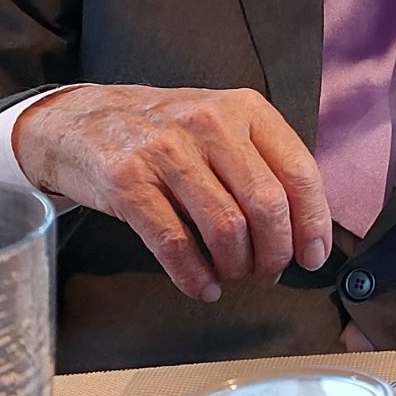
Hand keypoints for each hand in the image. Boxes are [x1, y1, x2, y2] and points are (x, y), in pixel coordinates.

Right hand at [13, 85, 332, 300]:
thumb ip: (263, 162)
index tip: (313, 255)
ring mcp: (166, 152)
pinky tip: (203, 286)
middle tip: (270, 272)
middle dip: (275, 252)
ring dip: (237, 266)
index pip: (299, 171)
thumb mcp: (221, 123)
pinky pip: (174, 243)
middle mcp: (209, 124)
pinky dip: (195, 276)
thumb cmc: (164, 131)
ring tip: (235, 275)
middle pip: (266, 204)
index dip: (313, 222)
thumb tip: (302, 228)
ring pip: (225, 227)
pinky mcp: (128, 183)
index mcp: (245, 109)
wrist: (81, 121)